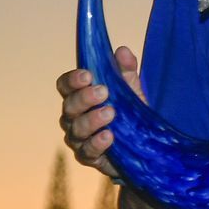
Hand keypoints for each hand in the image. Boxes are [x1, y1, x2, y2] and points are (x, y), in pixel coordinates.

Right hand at [55, 46, 143, 177]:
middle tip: (103, 91)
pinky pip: (88, 152)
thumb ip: (126, 71)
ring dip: (92, 120)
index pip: (65, 86)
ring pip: (77, 129)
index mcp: (79, 97)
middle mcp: (73, 118)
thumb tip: (122, 51)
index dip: (72, 80)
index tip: (87, 75)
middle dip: (84, 98)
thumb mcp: (131, 90)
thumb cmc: (129, 113)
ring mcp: (79, 139)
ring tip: (110, 113)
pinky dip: (97, 144)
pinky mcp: (89, 157)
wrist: (143, 146)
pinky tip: (109, 136)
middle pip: (69, 106)